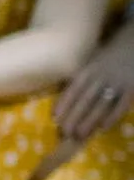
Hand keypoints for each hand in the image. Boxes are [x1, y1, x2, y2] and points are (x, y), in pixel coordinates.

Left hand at [54, 24, 133, 144]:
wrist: (133, 45)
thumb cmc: (108, 57)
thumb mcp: (92, 63)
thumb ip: (80, 79)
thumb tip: (62, 99)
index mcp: (89, 70)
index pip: (74, 88)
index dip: (64, 103)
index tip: (54, 118)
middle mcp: (101, 76)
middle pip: (86, 99)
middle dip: (75, 116)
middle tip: (65, 132)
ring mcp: (117, 82)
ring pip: (101, 103)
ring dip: (90, 120)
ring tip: (80, 135)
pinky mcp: (131, 88)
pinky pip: (121, 104)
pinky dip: (112, 116)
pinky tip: (103, 128)